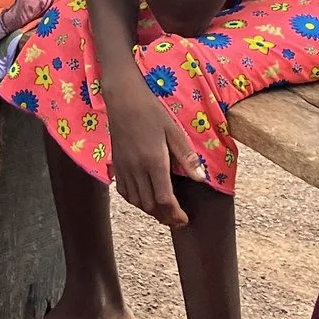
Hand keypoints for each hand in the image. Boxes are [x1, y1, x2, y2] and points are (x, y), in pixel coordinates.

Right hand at [104, 76, 198, 225]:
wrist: (123, 99)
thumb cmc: (152, 111)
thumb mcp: (174, 131)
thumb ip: (186, 157)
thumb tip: (202, 178)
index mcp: (154, 161)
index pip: (164, 199)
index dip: (175, 214)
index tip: (184, 220)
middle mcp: (137, 168)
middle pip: (150, 205)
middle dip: (165, 217)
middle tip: (177, 220)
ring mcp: (124, 168)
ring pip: (136, 201)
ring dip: (151, 211)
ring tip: (164, 212)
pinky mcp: (116, 164)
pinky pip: (124, 192)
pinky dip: (135, 201)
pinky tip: (144, 199)